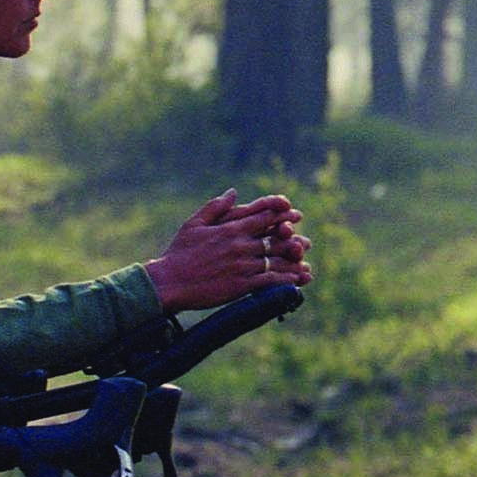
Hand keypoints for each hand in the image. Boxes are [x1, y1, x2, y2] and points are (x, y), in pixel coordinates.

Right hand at [144, 187, 311, 315]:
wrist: (169, 282)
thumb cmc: (178, 253)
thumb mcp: (194, 224)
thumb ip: (215, 207)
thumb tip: (233, 192)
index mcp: (230, 229)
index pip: (263, 217)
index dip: (281, 215)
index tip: (293, 215)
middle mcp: (240, 245)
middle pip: (275, 239)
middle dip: (293, 240)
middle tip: (306, 243)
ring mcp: (242, 265)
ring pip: (276, 261)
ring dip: (293, 262)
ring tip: (305, 265)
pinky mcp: (241, 285)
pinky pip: (270, 281)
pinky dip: (286, 281)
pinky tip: (295, 282)